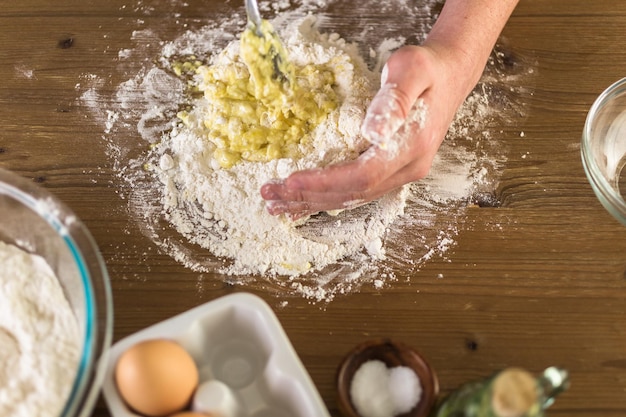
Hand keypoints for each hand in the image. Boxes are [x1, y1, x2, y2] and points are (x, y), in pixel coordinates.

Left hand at [261, 44, 471, 219]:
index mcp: (411, 147)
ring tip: (277, 205)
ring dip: (313, 202)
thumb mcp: (412, 71)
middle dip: (308, 196)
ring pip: (353, 198)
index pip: (362, 176)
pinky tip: (305, 200)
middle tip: (270, 195)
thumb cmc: (428, 68)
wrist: (450, 75)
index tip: (291, 180)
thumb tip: (372, 132)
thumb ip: (393, 101)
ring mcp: (401, 173)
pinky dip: (327, 196)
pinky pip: (357, 191)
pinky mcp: (393, 171)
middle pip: (353, 194)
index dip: (324, 182)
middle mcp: (407, 168)